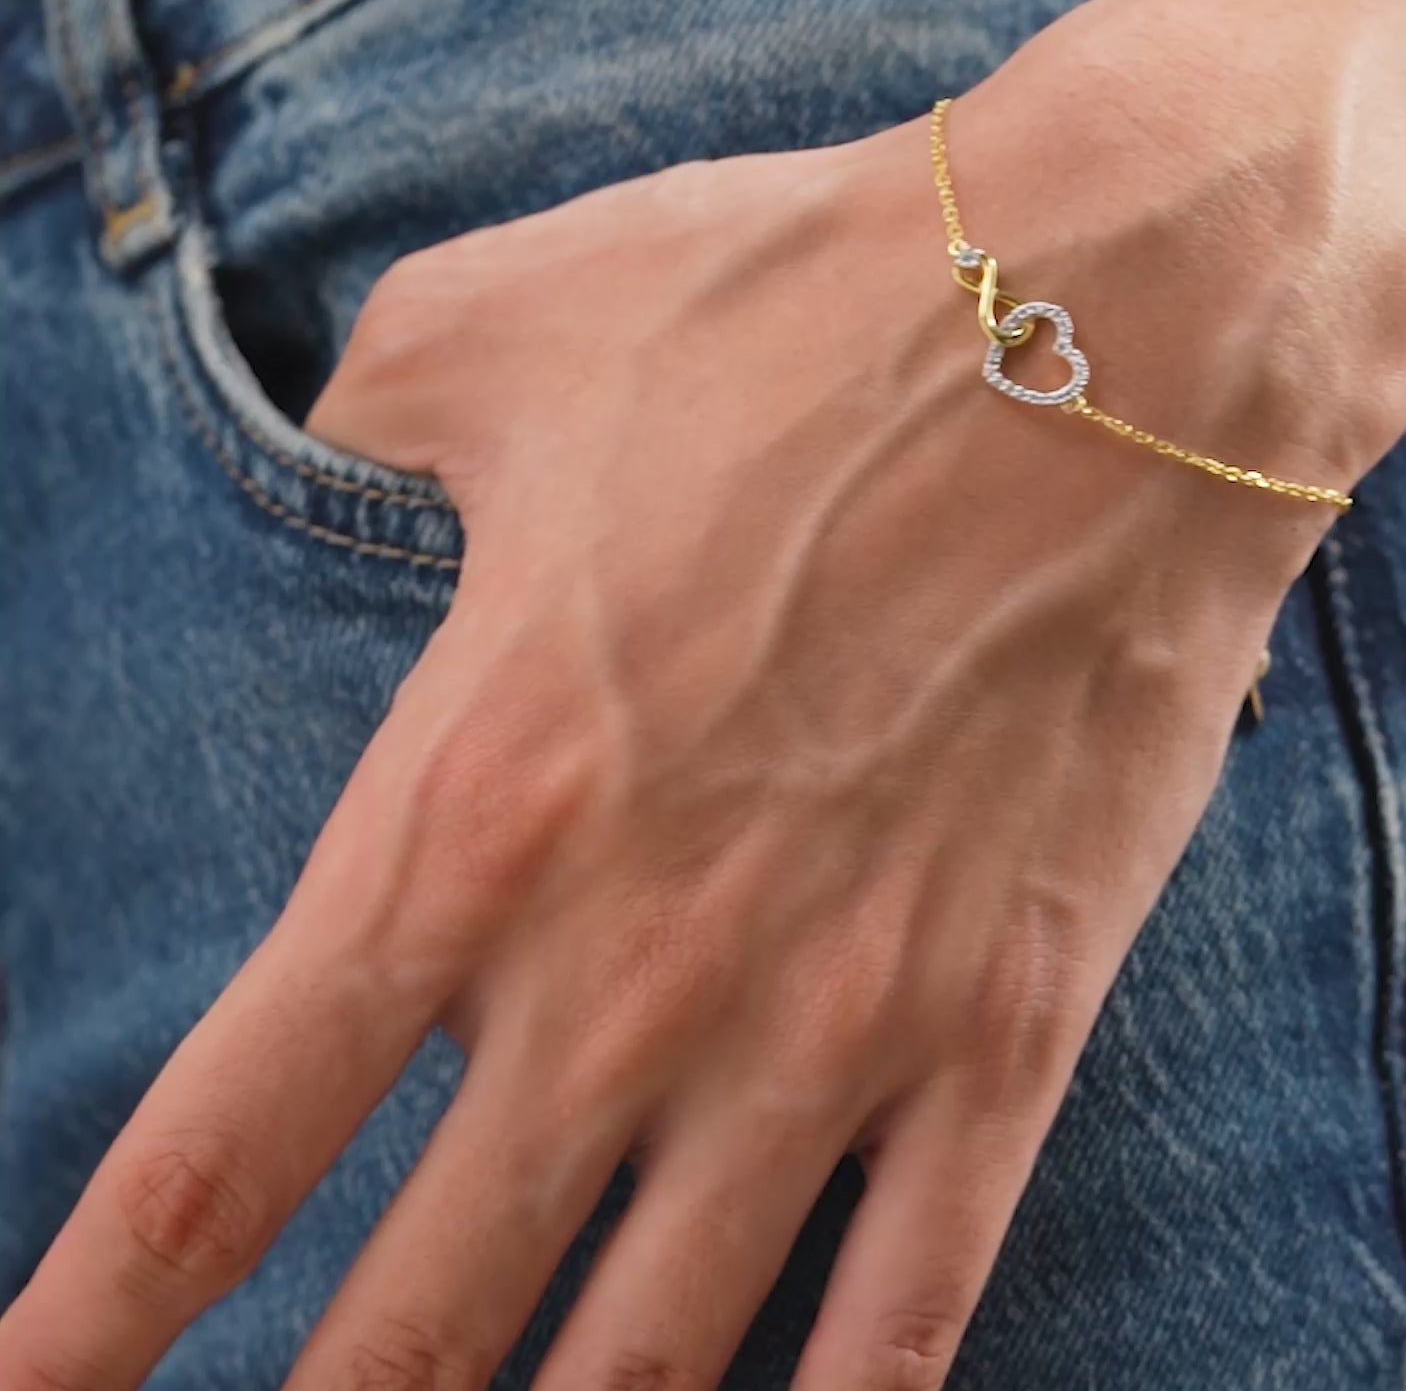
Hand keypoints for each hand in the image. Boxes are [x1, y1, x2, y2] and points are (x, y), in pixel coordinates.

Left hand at [0, 21, 1367, 1390]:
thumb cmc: (796, 304)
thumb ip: (366, 405)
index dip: (93, 1317)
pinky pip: (905, 1310)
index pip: (225, 1144)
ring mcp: (830, 1025)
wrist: (1119, 322)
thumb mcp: (509, 316)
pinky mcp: (1006, 1026)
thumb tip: (328, 439)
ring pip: (646, 1367)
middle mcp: (629, 971)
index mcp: (472, 806)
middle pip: (410, 1325)